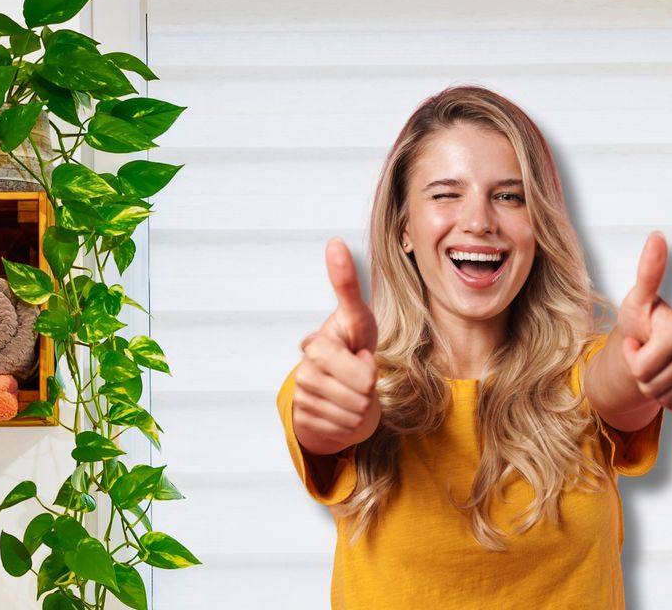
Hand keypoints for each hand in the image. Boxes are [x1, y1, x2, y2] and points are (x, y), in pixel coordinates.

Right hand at [292, 238, 380, 454]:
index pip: (359, 371)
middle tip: (358, 375)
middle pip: (361, 393)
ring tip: (350, 391)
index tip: (358, 356)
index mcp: (318, 345)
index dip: (367, 368)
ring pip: (354, 414)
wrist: (331, 382)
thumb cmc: (349, 344)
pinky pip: (342, 429)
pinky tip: (340, 408)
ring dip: (360, 408)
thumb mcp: (356, 315)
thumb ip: (346, 283)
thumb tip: (334, 242)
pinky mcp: (304, 420)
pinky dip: (348, 424)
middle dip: (369, 389)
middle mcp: (305, 371)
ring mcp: (302, 396)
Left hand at [617, 232, 671, 413]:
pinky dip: (667, 397)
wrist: (655, 341)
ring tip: (656, 363)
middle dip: (640, 374)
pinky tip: (669, 375)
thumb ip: (648, 272)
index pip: (641, 368)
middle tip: (645, 352)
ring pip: (664, 399)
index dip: (632, 356)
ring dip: (652, 386)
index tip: (639, 338)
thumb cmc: (642, 320)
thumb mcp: (637, 300)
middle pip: (650, 386)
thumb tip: (657, 235)